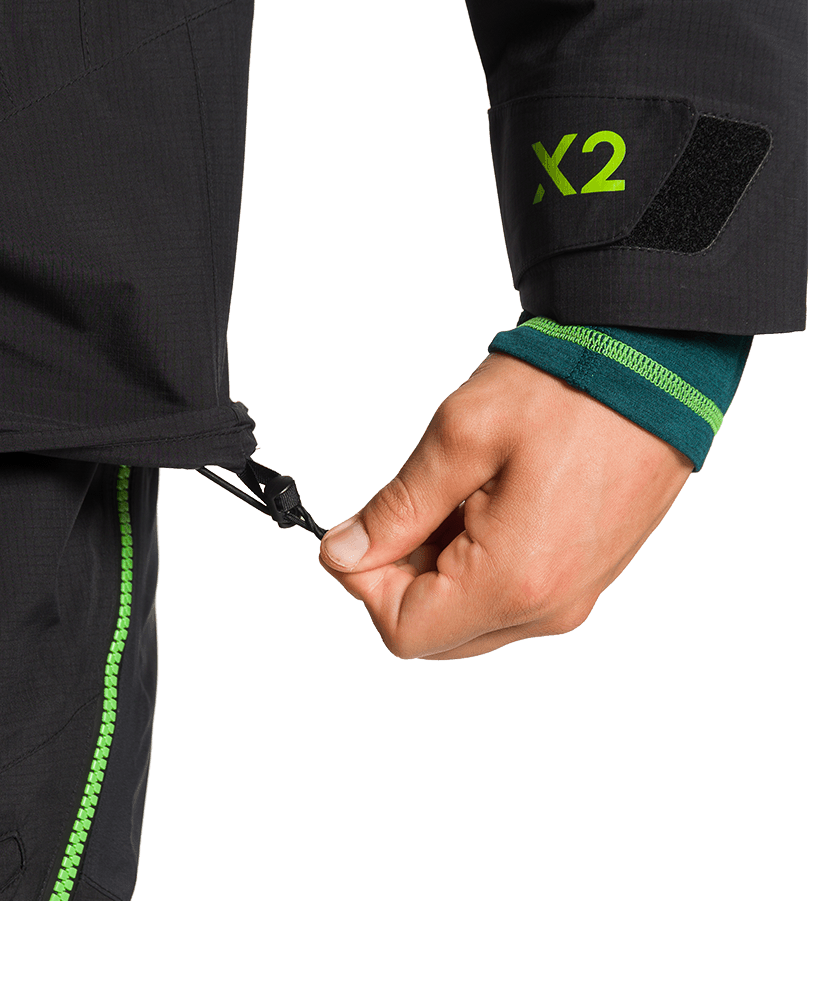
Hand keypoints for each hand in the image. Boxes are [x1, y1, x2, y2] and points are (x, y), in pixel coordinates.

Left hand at [319, 352, 693, 658]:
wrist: (656, 366)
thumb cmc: (568, 389)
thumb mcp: (459, 438)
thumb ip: (396, 509)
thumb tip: (345, 553)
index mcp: (514, 581)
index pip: (404, 631)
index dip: (365, 582)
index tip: (360, 529)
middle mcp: (550, 607)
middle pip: (437, 634)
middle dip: (401, 576)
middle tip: (405, 506)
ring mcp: (574, 596)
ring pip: (471, 617)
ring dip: (439, 567)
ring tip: (455, 491)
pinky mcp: (585, 577)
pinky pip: (511, 596)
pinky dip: (478, 561)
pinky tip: (485, 500)